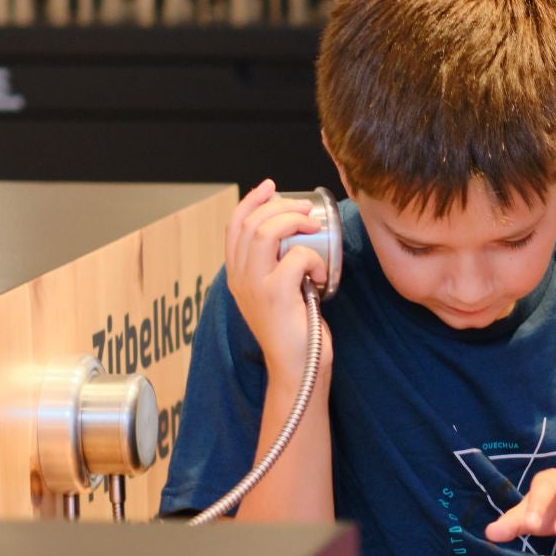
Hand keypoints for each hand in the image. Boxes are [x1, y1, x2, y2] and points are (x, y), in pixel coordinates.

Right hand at [226, 179, 334, 375]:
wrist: (296, 367)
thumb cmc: (294, 329)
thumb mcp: (277, 292)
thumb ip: (275, 267)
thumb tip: (297, 233)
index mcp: (237, 275)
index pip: (234, 226)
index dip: (251, 201)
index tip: (271, 187)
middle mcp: (240, 278)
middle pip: (250, 223)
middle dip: (280, 207)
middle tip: (306, 210)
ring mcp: (254, 286)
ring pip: (265, 232)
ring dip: (294, 222)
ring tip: (313, 229)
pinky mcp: (275, 295)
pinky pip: (295, 257)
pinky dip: (313, 259)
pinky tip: (321, 275)